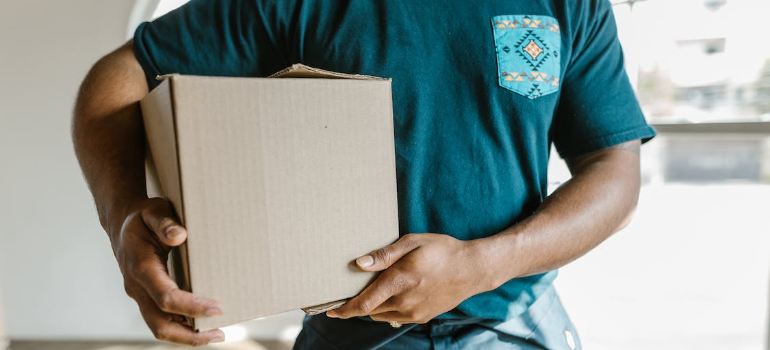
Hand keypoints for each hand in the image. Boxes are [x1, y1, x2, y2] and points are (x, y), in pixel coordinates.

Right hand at [111, 198, 224, 345]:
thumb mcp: (153, 210)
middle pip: (160, 323)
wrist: (121, 223)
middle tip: (220, 333)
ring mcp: (140, 294)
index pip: (166, 297)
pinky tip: (201, 324)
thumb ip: (165, 222)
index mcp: (141, 267)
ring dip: (186, 335)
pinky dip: (181, 327)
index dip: (192, 306)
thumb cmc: (142, 217)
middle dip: (189, 334)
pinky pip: (160, 319)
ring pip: (159, 326)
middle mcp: (137, 286)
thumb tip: (179, 235)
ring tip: (215, 334)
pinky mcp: (145, 297)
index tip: (217, 308)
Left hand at [326, 233, 492, 323]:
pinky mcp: (421, 317)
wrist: (472, 269)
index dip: (344, 310)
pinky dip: (387, 308)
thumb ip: (384, 255)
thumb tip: (359, 264)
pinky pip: (395, 317)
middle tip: (349, 292)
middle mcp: (405, 302)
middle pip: (369, 310)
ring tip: (375, 288)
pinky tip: (393, 293)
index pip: (364, 303)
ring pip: (381, 315)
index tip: (330, 310)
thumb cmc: (442, 250)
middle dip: (356, 305)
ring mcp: (414, 313)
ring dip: (373, 306)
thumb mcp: (412, 243)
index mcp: (400, 281)